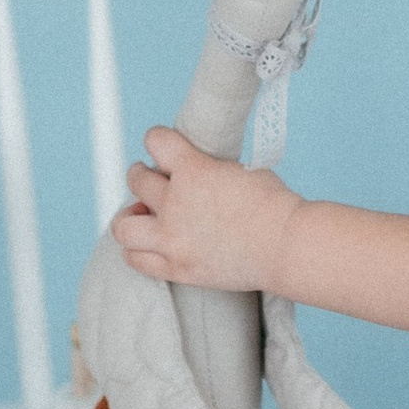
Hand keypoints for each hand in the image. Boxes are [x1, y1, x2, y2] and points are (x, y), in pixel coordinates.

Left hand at [112, 128, 298, 289]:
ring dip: (129, 215)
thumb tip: (193, 167)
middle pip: (136, 181)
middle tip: (152, 181)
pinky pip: (135, 259)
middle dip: (143, 176)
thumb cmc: (273, 206)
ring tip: (141, 215)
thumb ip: (208, 168)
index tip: (161, 146)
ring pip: (123, 225)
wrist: (285, 246)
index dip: (157, 140)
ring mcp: (173, 239)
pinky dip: (136, 249)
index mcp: (194, 170)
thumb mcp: (239, 169)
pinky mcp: (177, 268)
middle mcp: (176, 203)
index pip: (156, 141)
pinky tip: (149, 243)